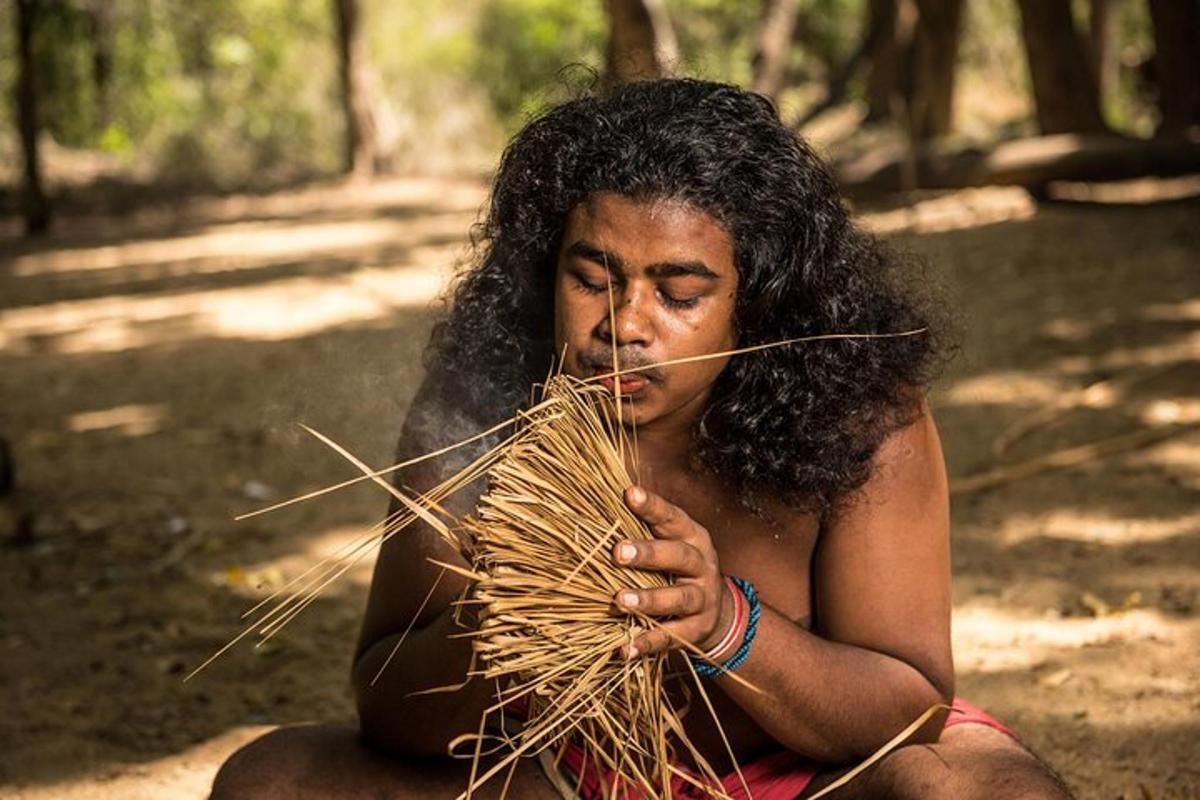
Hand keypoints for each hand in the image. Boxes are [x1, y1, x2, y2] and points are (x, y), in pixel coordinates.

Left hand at [612, 485, 733, 657]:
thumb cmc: (678, 567)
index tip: (629, 494)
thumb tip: (604, 497)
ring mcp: (703, 599)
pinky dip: (650, 642)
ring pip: (679, 598)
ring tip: (620, 600)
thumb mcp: (671, 542)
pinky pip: (673, 637)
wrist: (717, 610)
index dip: (652, 506)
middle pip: (679, 556)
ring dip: (650, 599)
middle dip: (649, 553)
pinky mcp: (698, 630)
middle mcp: (702, 565)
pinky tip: (626, 647)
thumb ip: (645, 526)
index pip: (673, 518)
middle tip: (618, 552)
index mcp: (693, 537)